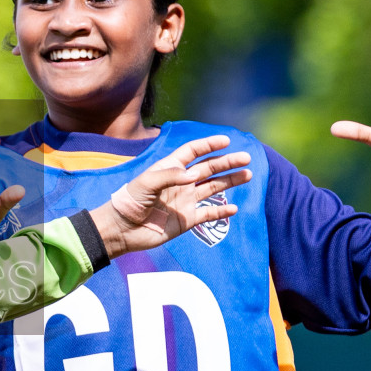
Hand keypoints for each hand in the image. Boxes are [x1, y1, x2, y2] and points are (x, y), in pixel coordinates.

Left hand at [89, 136, 251, 258]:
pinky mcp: (187, 219)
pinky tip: (234, 208)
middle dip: (227, 162)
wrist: (123, 229)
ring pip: (213, 187)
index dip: (209, 145)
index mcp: (170, 168)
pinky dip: (221, 211)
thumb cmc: (131, 201)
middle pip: (208, 168)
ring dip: (230, 181)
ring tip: (247, 175)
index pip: (193, 152)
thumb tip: (194, 175)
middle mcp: (181, 182)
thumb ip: (170, 176)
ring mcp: (185, 200)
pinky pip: (208, 213)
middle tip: (245, 158)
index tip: (226, 140)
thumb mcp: (147, 183)